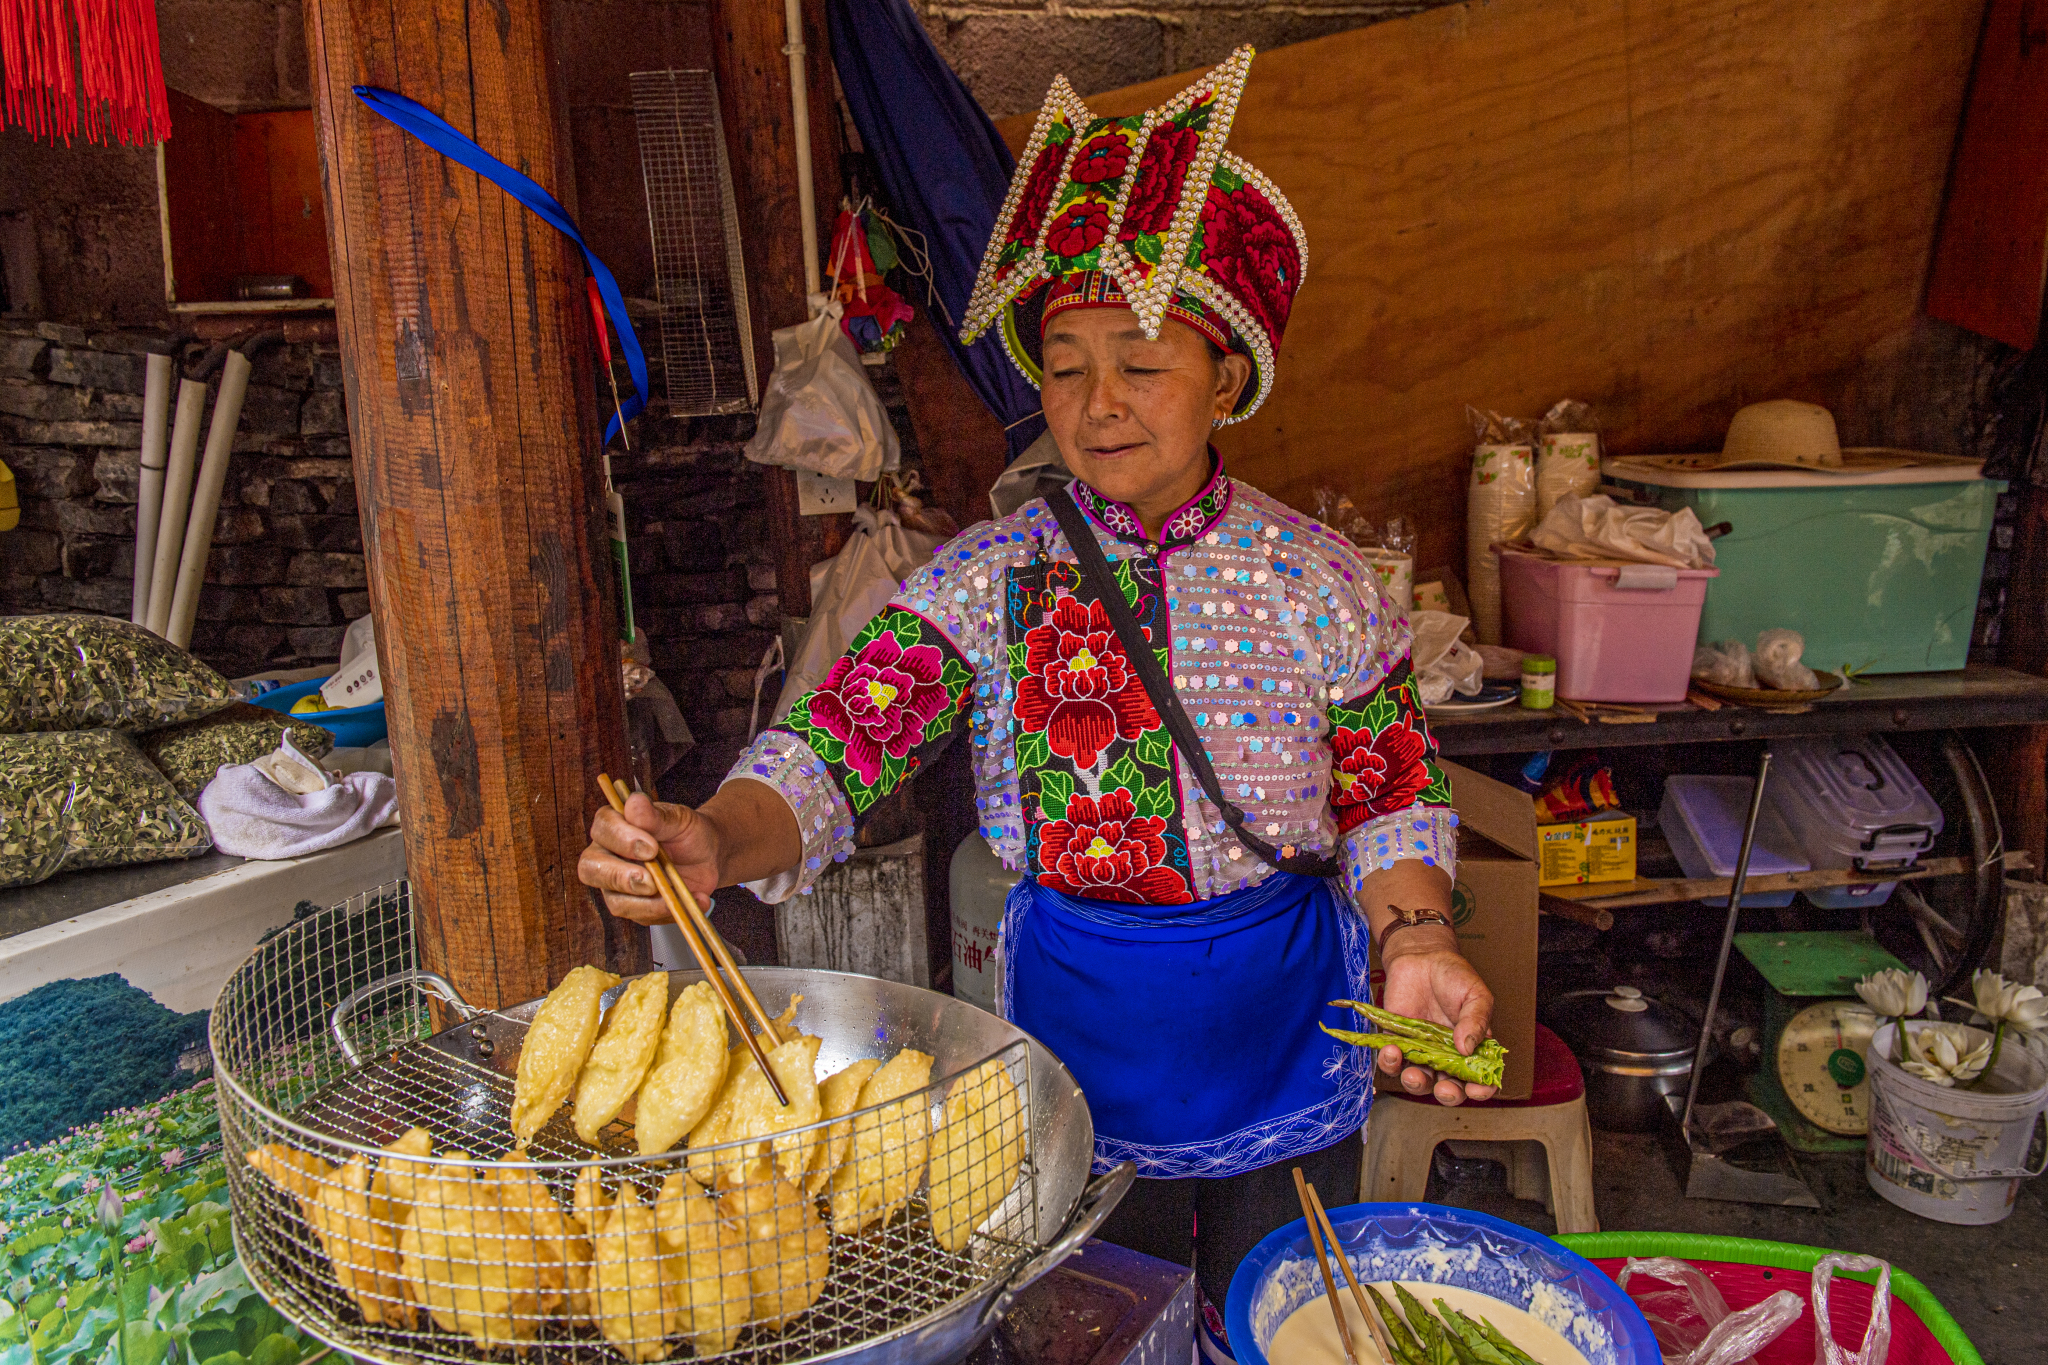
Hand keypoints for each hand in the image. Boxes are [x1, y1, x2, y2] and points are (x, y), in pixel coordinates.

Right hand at [576, 792, 721, 925]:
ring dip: (648, 903)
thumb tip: (635, 803)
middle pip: (591, 868)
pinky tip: (691, 901)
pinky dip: (667, 912)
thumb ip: (657, 816)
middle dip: (620, 877)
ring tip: (676, 894)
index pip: (603, 829)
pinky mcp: (634, 907)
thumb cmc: (688, 833)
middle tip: (650, 880)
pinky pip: (641, 917)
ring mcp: (617, 885)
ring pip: (616, 901)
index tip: (651, 847)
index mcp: (615, 825)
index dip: (622, 839)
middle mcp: (608, 855)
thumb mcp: (680, 820)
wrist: (709, 857)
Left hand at [1376, 930, 1497, 1104]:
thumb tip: (1468, 1048)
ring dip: (1415, 1083)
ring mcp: (1421, 1051)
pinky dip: (1390, 1061)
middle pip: (1448, 1087)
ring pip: (1419, 1080)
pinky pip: (1392, 1061)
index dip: (1481, 1089)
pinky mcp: (1397, 1041)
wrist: (1421, 956)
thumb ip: (1477, 1021)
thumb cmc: (1453, 976)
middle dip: (1447, 1094)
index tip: (1477, 1089)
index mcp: (1472, 1048)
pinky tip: (1391, 1050)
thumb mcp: (1476, 995)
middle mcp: (1447, 1056)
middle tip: (1445, 1088)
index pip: (1480, 1078)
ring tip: (1413, 1074)